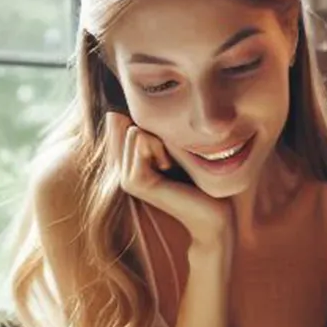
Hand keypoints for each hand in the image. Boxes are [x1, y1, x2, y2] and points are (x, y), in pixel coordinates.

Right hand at [106, 113, 232, 253]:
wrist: (214, 212)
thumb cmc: (199, 178)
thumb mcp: (170, 148)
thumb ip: (144, 133)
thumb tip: (112, 115)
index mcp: (126, 163)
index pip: (121, 122)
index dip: (153, 128)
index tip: (169, 154)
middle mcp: (121, 171)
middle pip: (128, 124)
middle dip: (156, 134)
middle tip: (172, 161)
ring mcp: (125, 177)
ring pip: (134, 131)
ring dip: (160, 142)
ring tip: (171, 166)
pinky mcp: (135, 180)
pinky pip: (140, 139)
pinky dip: (161, 148)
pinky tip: (170, 169)